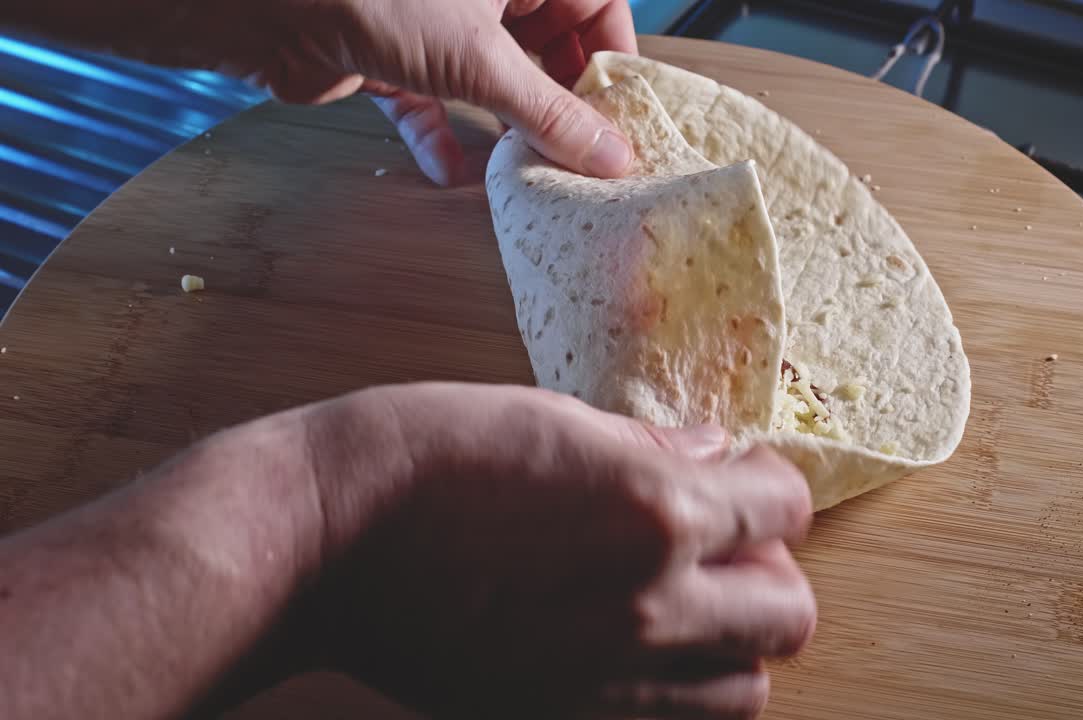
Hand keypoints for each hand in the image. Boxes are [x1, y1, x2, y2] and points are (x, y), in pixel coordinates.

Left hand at [219, 0, 638, 183]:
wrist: (270, 6)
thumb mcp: (483, 59)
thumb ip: (550, 112)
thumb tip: (610, 155)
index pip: (594, 5)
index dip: (612, 58)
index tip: (624, 116)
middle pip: (546, 45)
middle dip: (560, 103)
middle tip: (582, 156)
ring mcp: (437, 22)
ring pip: (492, 78)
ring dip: (507, 126)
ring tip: (530, 171)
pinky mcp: (393, 58)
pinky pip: (432, 101)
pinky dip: (443, 136)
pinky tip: (452, 172)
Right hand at [300, 383, 815, 717]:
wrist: (317, 545)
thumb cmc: (419, 456)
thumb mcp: (545, 417)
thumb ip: (647, 445)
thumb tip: (712, 453)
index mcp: (652, 510)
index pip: (785, 507)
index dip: (767, 485)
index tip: (738, 478)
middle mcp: (649, 604)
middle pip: (789, 614)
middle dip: (770, 570)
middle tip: (720, 543)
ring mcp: (607, 677)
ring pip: (746, 689)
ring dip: (734, 642)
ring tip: (683, 602)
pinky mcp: (562, 716)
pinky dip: (679, 690)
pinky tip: (633, 644)